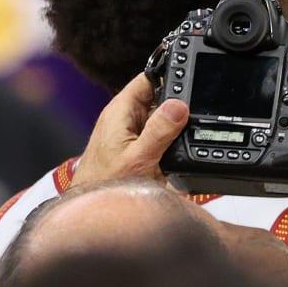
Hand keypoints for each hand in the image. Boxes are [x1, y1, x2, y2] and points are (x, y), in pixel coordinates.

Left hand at [71, 73, 189, 185]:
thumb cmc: (107, 186)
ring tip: (178, 141)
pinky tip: (172, 152)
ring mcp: (128, 133)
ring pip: (158, 118)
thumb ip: (159, 131)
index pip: (147, 79)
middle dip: (175, 104)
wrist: (94, 211)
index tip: (192, 79)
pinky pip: (155, 136)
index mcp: (120, 111)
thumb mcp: (139, 157)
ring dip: (172, 125)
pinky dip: (166, 140)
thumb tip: (179, 106)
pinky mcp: (132, 148)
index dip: (168, 75)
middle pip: (157, 98)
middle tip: (193, 116)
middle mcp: (123, 118)